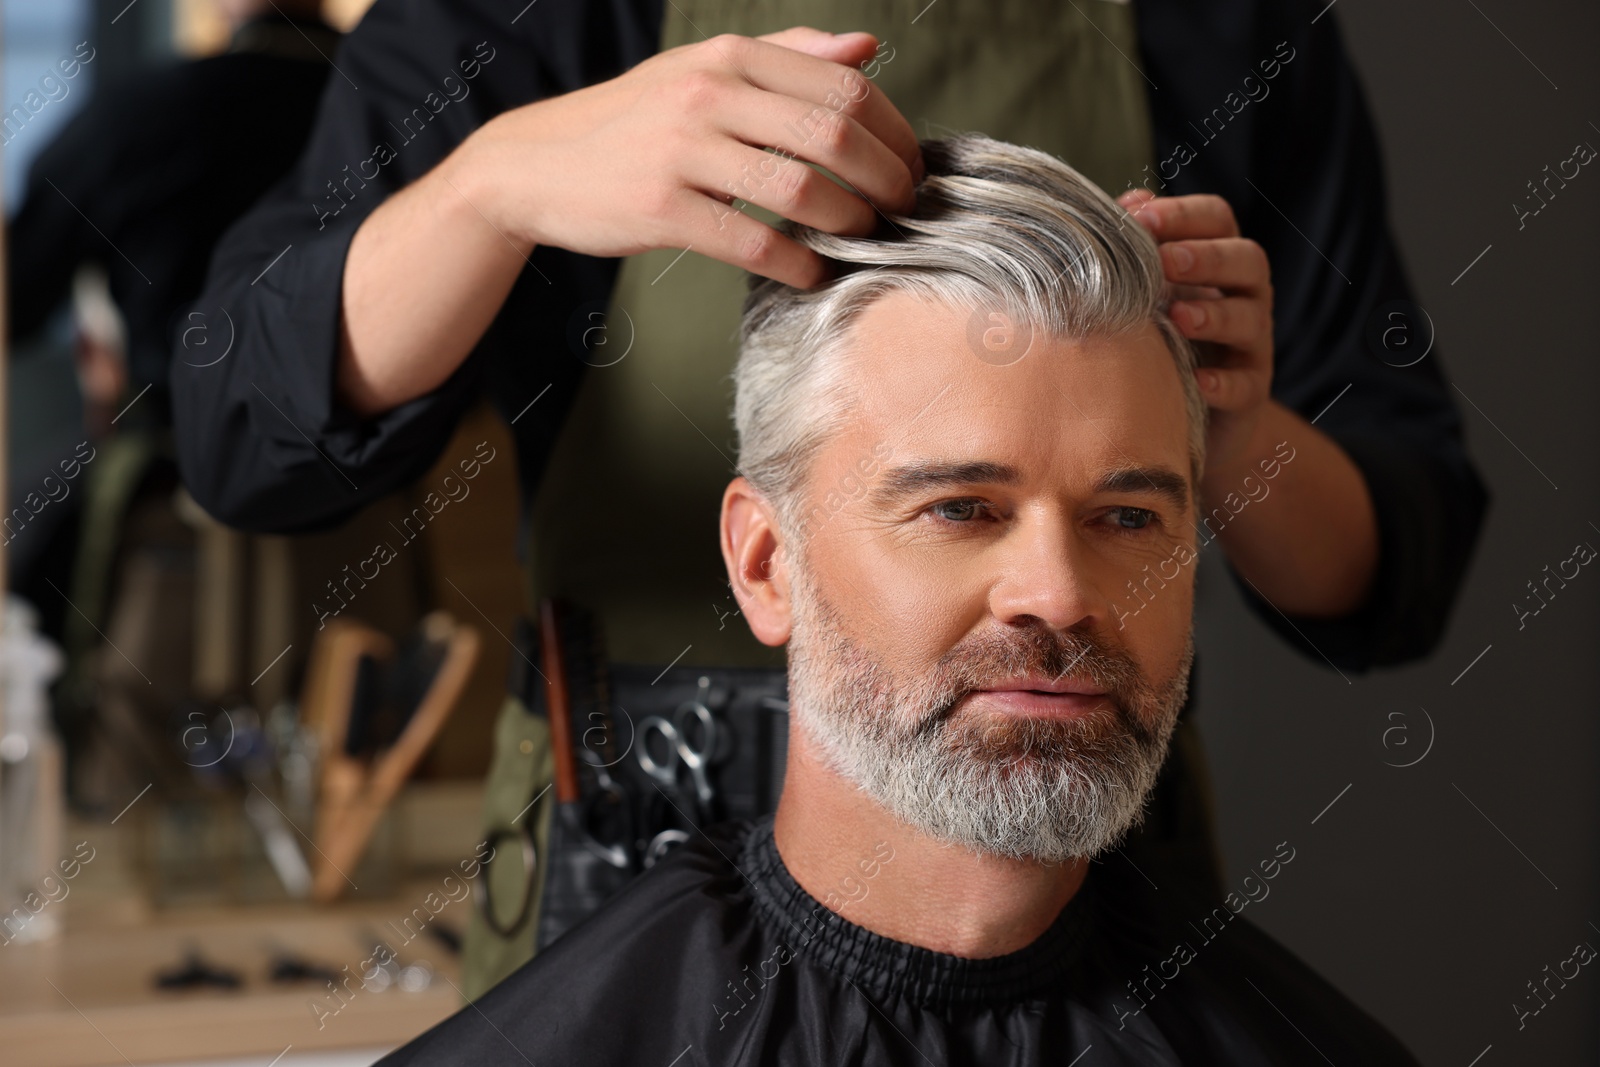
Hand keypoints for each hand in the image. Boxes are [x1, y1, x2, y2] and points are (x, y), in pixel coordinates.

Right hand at [461, 27, 921, 288]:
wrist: (536, 164)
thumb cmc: (634, 123)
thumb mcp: (703, 71)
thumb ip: (787, 57)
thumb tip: (866, 47)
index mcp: (728, 56)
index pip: (843, 87)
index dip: (895, 131)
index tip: (912, 166)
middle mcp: (708, 94)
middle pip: (834, 135)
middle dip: (885, 179)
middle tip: (903, 208)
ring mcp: (682, 151)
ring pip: (801, 189)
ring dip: (850, 222)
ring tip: (864, 237)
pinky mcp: (660, 209)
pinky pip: (752, 241)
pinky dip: (797, 263)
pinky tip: (812, 271)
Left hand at [1116, 189, 1273, 481]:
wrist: (1196, 413)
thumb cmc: (1164, 337)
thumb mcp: (1149, 290)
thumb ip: (1139, 251)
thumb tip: (1122, 206)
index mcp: (1219, 261)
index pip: (1217, 220)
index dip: (1184, 215)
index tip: (1141, 219)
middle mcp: (1245, 295)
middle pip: (1247, 261)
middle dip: (1206, 258)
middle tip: (1165, 261)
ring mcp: (1252, 344)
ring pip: (1250, 320)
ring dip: (1215, 315)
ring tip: (1178, 316)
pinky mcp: (1251, 392)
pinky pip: (1245, 385)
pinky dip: (1222, 382)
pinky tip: (1196, 380)